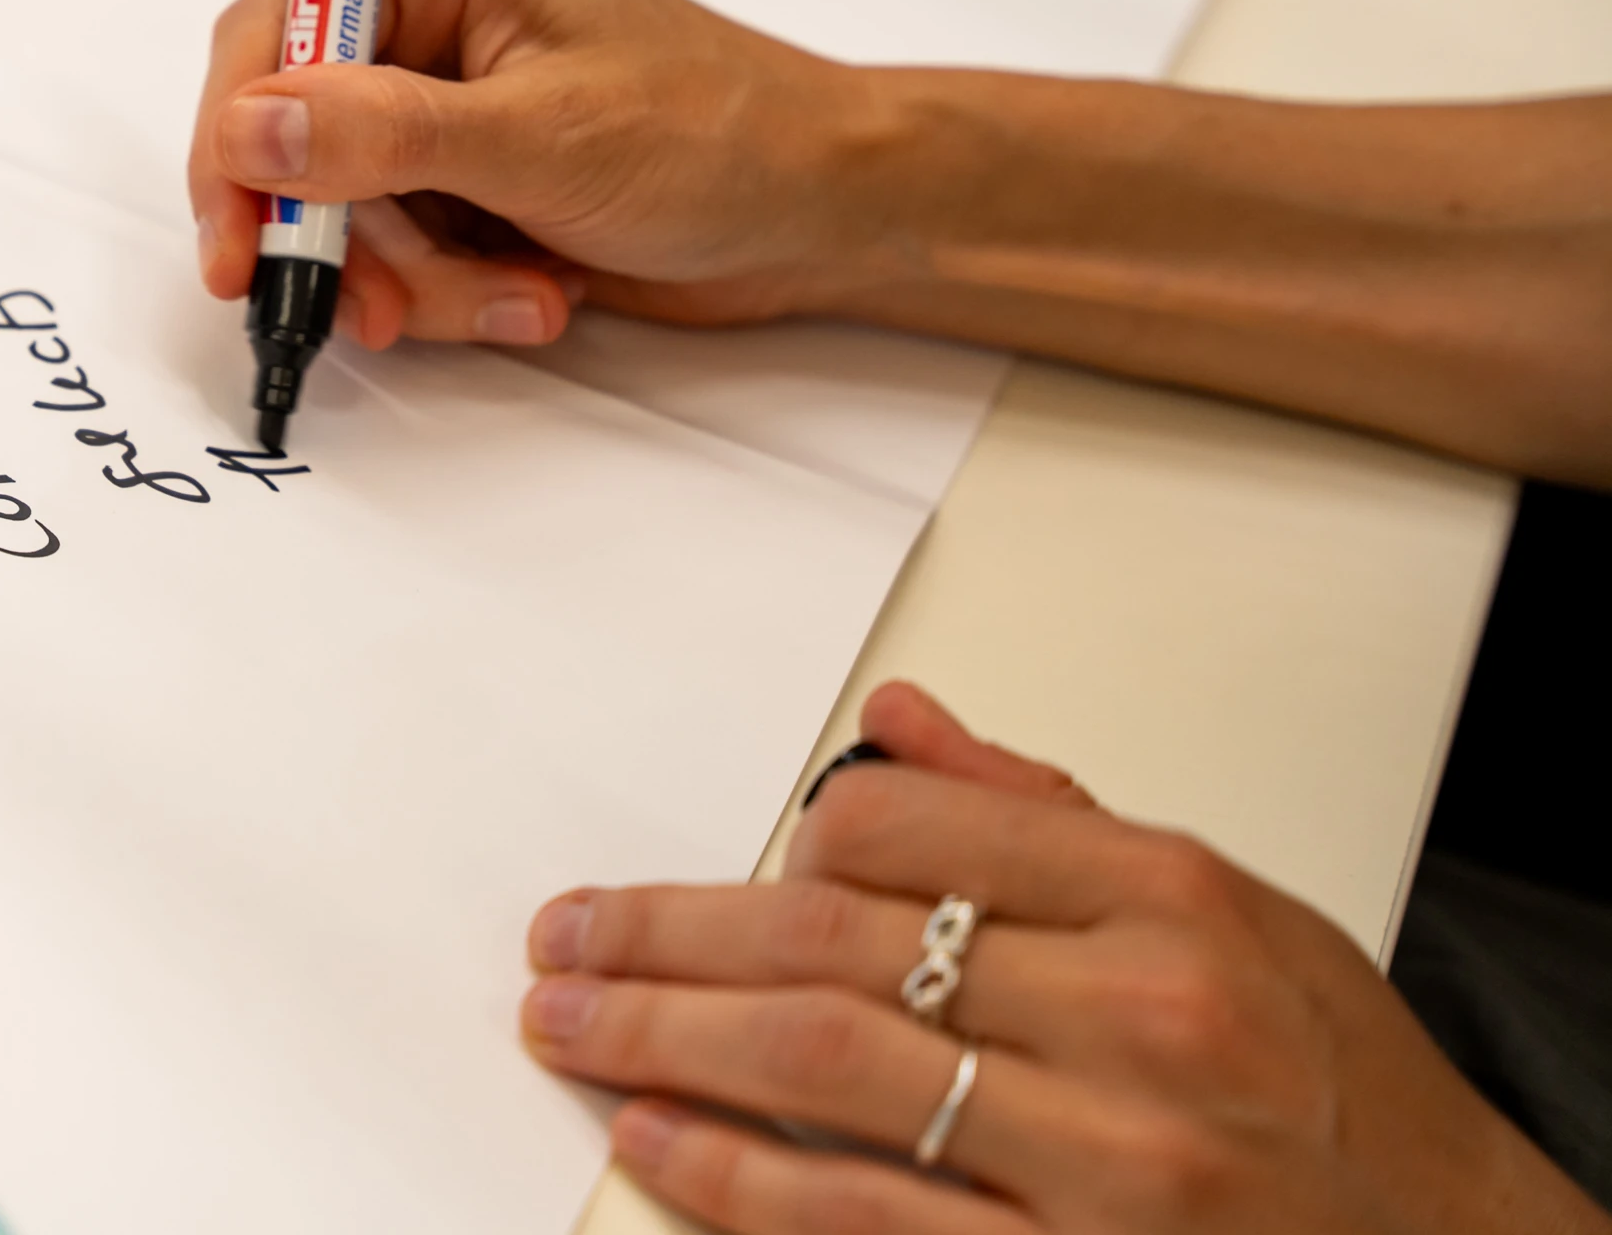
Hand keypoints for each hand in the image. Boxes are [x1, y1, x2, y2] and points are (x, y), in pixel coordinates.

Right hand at [186, 0, 878, 351]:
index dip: (239, 134)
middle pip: (292, 130)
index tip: (240, 238)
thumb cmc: (715, 136)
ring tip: (514, 295)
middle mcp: (424, 7)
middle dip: (341, 233)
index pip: (277, 25)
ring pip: (339, 208)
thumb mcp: (542, 137)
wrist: (817, 213)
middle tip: (371, 308)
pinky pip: (391, 246)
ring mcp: (437, 97)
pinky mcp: (457, 173)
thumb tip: (249, 128)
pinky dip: (445, 290)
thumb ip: (385, 135)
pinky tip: (533, 293)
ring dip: (412, 277)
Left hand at [517, 682, 1611, 1234]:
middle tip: (565, 932)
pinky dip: (734, 1175)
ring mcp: (1103, 1162)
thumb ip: (1044, 811)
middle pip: (831, 944)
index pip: (906, 826)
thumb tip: (896, 718)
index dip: (786, 840)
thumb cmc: (1337, 1079)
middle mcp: (1135, 1021)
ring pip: (822, 1071)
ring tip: (566, 1023)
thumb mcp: (1228, 904)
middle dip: (664, 934)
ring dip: (661, 1039)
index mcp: (1164, 899)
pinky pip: (861, 1219)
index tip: (728, 862)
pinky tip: (653, 1135)